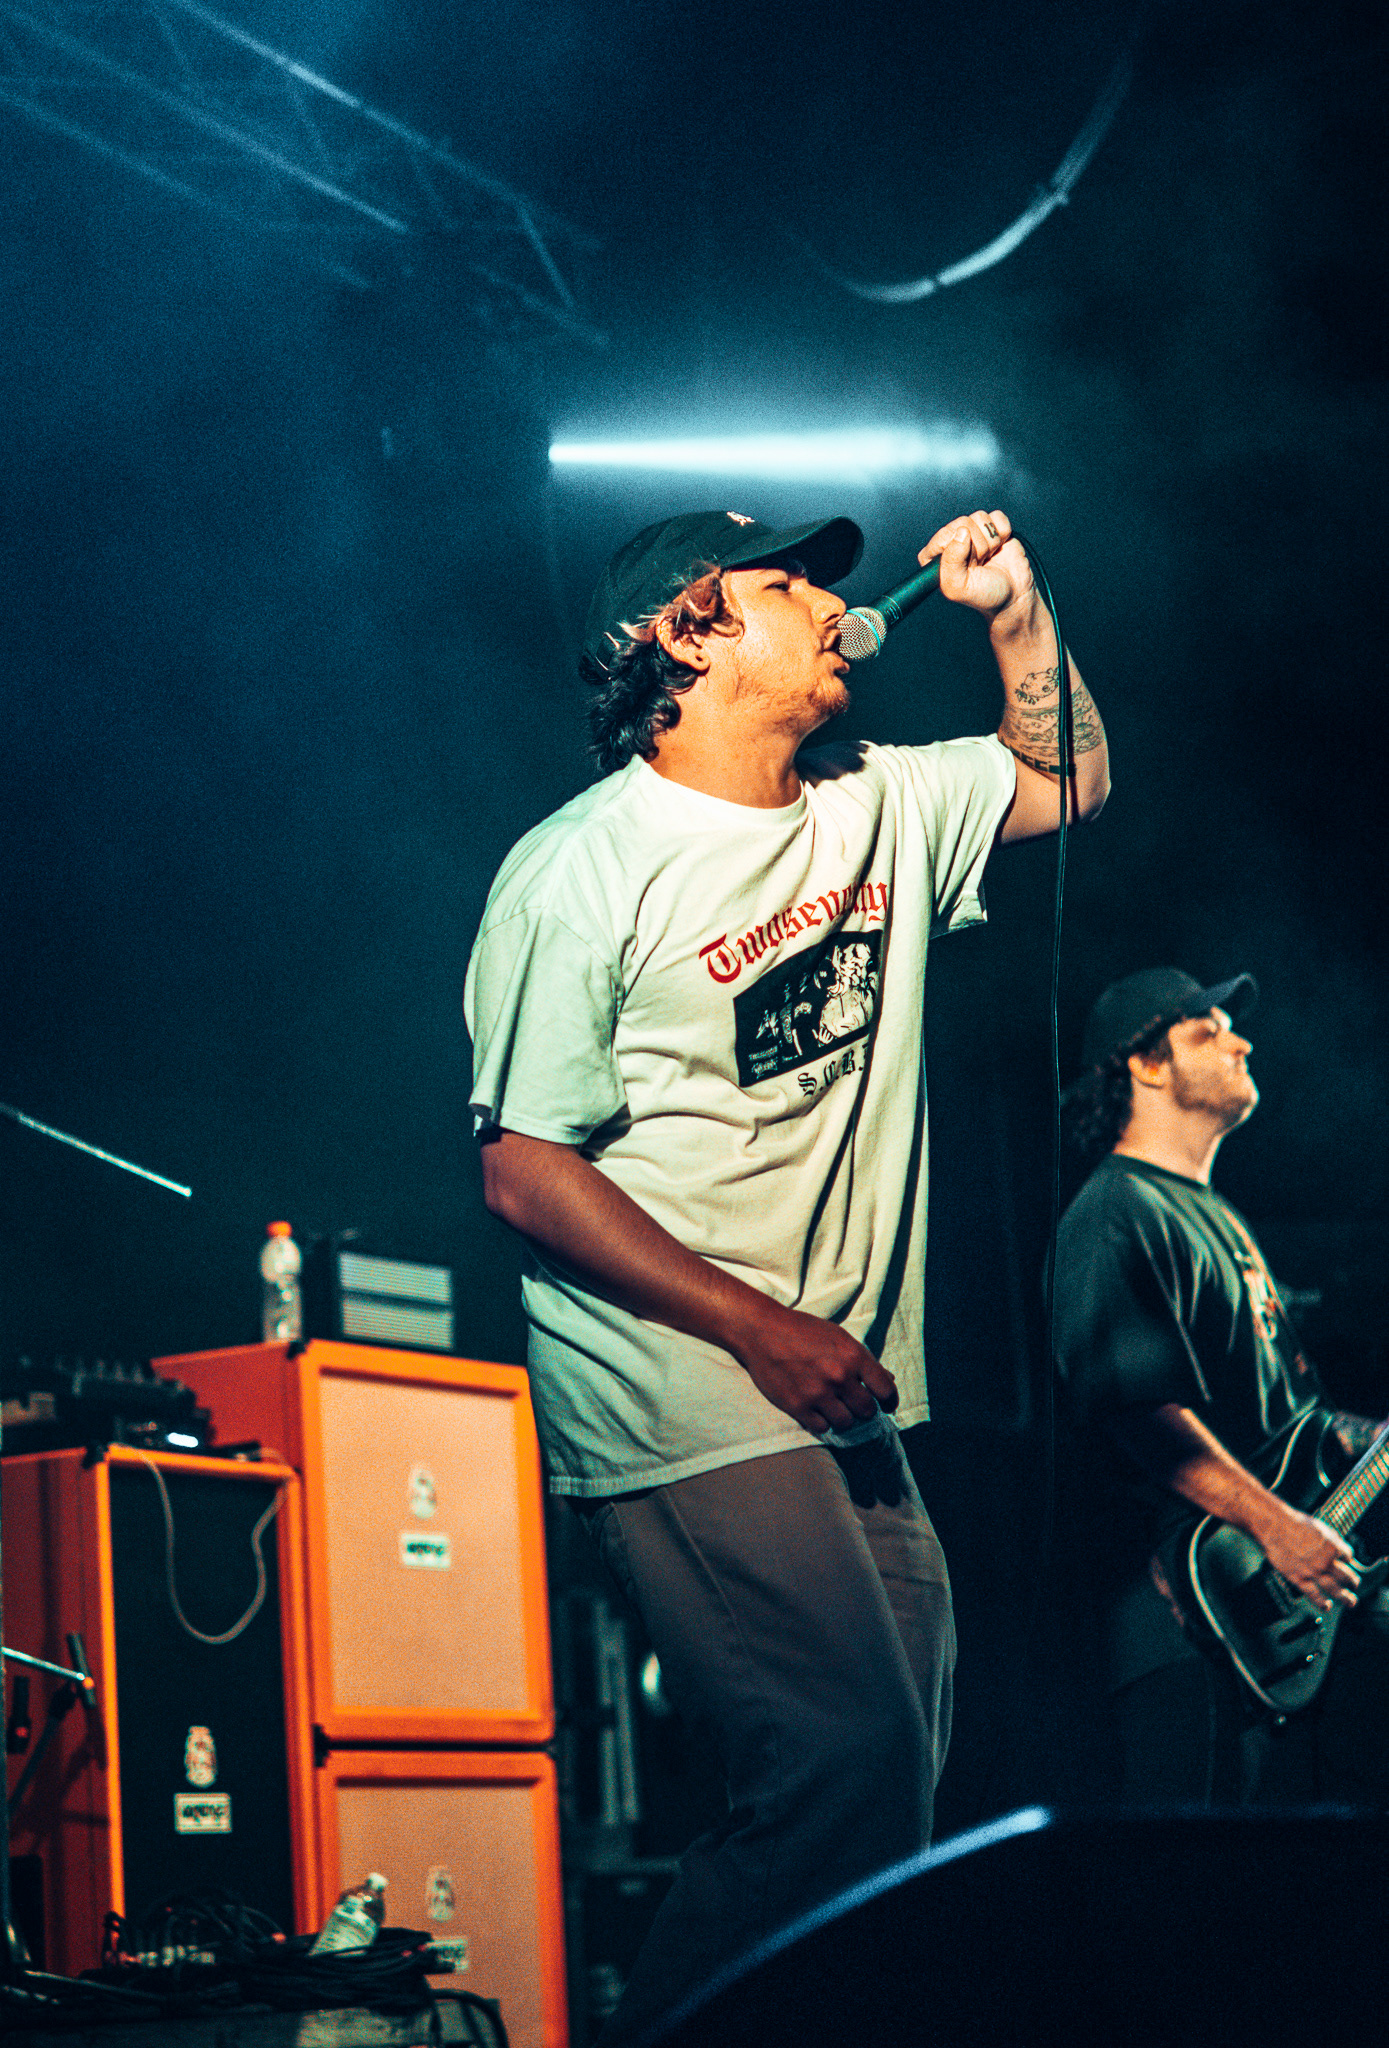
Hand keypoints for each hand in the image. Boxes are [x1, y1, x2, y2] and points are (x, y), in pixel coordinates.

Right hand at [726, 1295, 897, 1436]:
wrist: (762, 1332)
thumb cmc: (802, 1331)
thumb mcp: (838, 1337)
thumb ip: (863, 1359)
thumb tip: (889, 1379)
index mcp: (853, 1356)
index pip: (886, 1390)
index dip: (890, 1401)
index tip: (887, 1406)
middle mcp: (839, 1376)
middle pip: (867, 1411)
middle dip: (863, 1409)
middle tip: (854, 1404)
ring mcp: (818, 1393)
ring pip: (846, 1423)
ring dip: (843, 1417)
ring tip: (835, 1408)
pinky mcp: (798, 1406)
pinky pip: (822, 1427)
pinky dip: (822, 1421)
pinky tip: (817, 1410)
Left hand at [918, 509, 1033, 624]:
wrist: (1014, 595)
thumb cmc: (985, 595)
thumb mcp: (959, 587)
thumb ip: (951, 562)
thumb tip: (961, 533)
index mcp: (936, 557)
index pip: (943, 535)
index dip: (959, 548)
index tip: (966, 565)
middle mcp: (952, 542)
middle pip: (963, 523)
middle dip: (977, 546)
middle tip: (979, 563)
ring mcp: (973, 533)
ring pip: (980, 518)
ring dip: (990, 541)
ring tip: (988, 557)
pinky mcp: (993, 528)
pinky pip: (997, 516)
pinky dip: (1003, 531)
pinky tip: (999, 547)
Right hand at [1261, 1507, 1360, 1610]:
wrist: (1274, 1527)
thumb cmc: (1294, 1522)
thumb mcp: (1319, 1526)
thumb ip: (1331, 1538)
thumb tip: (1338, 1546)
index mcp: (1332, 1547)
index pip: (1348, 1555)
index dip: (1348, 1557)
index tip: (1346, 1560)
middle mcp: (1325, 1561)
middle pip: (1346, 1576)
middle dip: (1353, 1582)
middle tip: (1355, 1585)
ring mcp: (1313, 1572)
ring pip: (1334, 1589)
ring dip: (1345, 1597)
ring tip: (1350, 1601)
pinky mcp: (1299, 1579)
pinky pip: (1313, 1595)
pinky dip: (1321, 1602)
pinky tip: (1327, 1606)